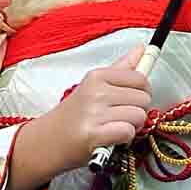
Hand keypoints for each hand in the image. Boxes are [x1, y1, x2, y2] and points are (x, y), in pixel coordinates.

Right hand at [43, 46, 155, 171]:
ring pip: (139, 116)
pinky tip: (112, 138)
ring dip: (132, 127)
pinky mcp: (93, 134)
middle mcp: (96, 91)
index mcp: (97, 76)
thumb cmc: (73, 115)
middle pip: (143, 99)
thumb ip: (120, 68)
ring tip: (115, 128)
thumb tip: (141, 48)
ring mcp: (94, 113)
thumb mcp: (93, 86)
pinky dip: (124, 139)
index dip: (141, 93)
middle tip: (119, 118)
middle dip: (137, 112)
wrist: (46, 141)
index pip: (140, 79)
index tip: (129, 101)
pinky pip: (128, 132)